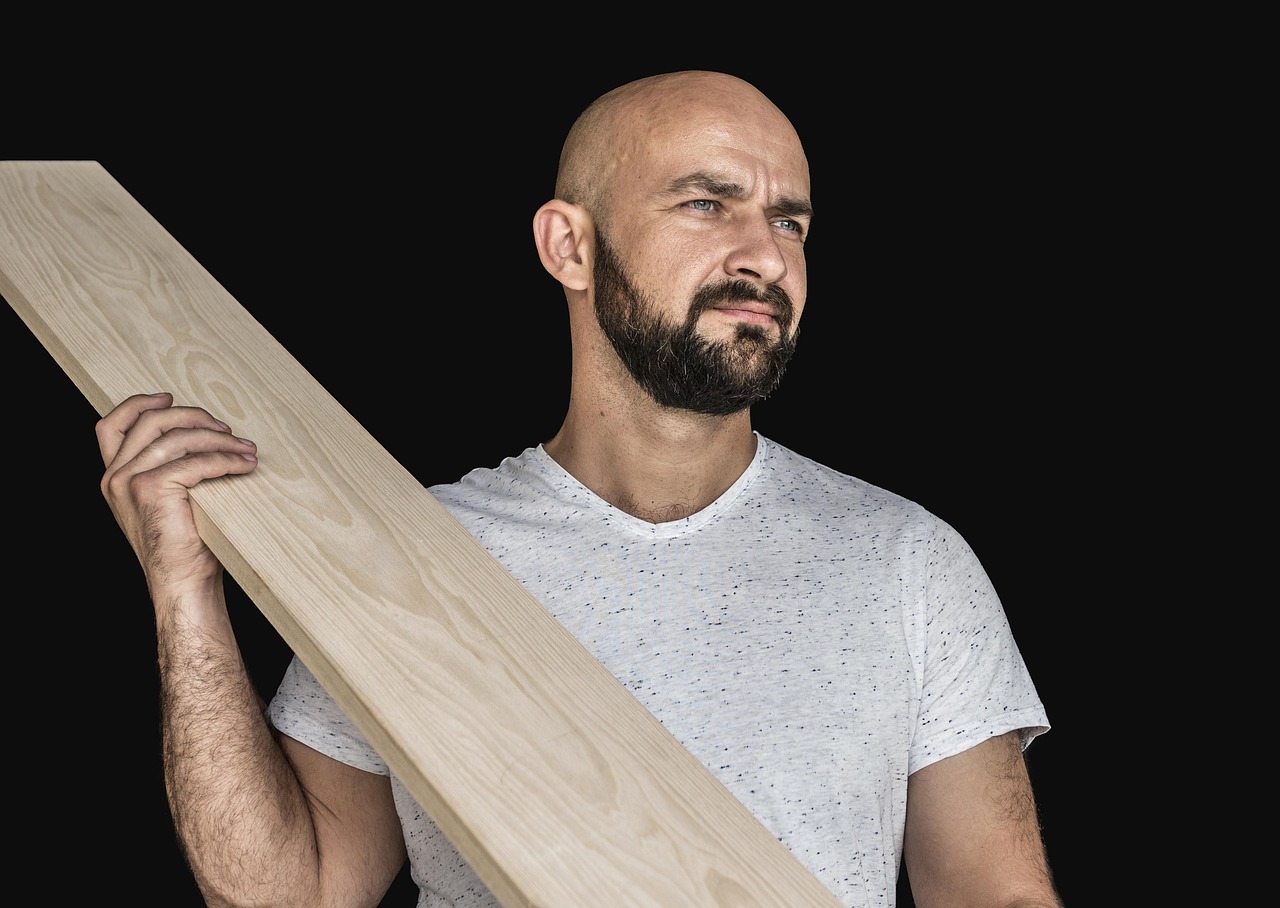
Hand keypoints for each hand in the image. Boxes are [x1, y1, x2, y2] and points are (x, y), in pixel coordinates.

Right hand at [97, 392, 257, 599]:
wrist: (183, 582)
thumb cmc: (185, 544)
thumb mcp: (169, 499)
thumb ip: (169, 467)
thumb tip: (206, 434)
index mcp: (114, 476)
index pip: (111, 425)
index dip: (138, 404)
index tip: (169, 397)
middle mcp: (115, 476)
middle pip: (151, 422)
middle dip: (194, 418)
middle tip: (228, 430)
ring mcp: (129, 481)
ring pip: (178, 438)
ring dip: (219, 439)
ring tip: (245, 449)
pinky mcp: (151, 489)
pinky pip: (196, 462)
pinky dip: (225, 460)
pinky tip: (244, 466)